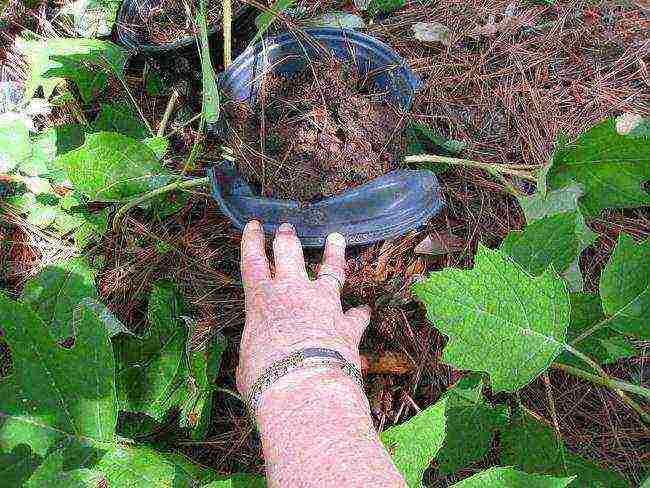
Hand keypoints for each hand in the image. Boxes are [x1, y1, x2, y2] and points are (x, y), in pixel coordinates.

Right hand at [236, 221, 370, 396]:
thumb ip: (256, 350)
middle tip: (287, 228)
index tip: (255, 225)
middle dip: (287, 238)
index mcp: (261, 300)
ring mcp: (324, 305)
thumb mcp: (248, 362)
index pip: (253, 262)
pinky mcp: (347, 324)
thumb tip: (257, 358)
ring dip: (334, 253)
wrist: (304, 389)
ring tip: (336, 238)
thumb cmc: (265, 380)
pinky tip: (365, 311)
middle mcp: (293, 293)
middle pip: (290, 254)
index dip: (252, 241)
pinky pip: (357, 314)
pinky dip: (360, 313)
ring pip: (331, 270)